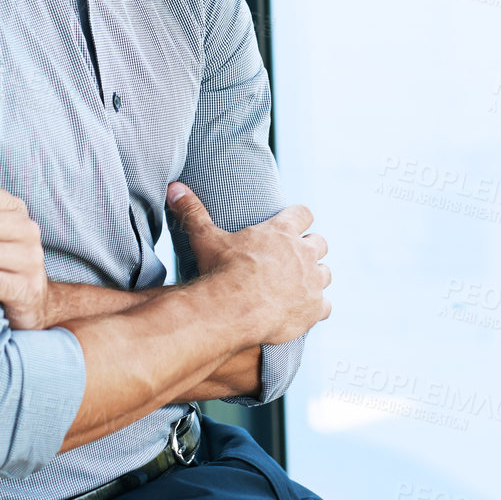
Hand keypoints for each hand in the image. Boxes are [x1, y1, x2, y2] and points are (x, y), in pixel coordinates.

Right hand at [166, 183, 330, 343]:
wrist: (235, 308)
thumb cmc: (222, 271)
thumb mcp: (206, 238)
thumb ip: (193, 212)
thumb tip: (174, 188)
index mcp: (282, 231)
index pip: (303, 213)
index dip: (300, 218)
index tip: (294, 222)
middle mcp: (304, 253)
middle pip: (320, 243)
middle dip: (310, 249)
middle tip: (295, 258)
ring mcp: (312, 281)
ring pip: (326, 274)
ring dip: (316, 278)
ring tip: (301, 285)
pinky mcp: (315, 308)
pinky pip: (326, 306)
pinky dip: (316, 308)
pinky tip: (305, 312)